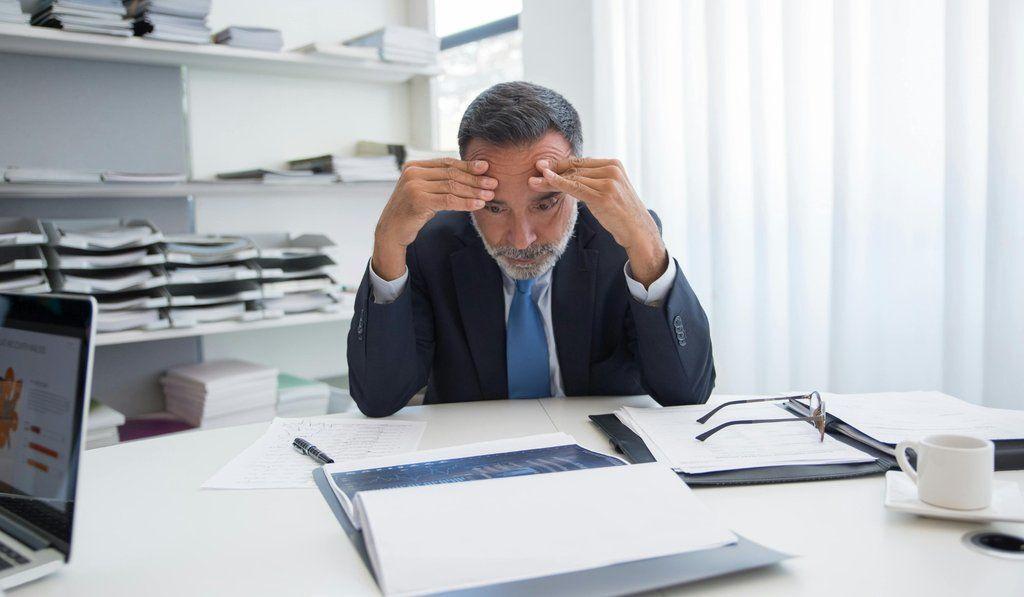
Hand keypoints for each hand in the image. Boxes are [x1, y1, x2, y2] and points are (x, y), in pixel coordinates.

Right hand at [372, 158, 496, 279]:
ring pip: (452, 186)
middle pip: (451, 173)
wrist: (391, 231)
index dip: (467, 165)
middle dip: (474, 179)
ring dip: (473, 191)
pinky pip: (448, 200)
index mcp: (413, 166)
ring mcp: (413, 186)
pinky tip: (478, 204)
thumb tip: (468, 174)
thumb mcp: (423, 191)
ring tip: (489, 195)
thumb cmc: (411, 212)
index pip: (446, 162)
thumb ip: (438, 180)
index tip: (486, 167)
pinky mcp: (418, 201)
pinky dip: (466, 202)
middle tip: (493, 183)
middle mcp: (412, 173)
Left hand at [529, 157, 666, 286]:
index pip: (581, 162)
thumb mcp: (609, 191)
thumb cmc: (621, 213)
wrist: (639, 231)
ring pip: (573, 177)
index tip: (543, 166)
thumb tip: (570, 175)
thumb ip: (593, 180)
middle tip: (533, 171)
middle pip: (575, 168)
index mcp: (613, 164)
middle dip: (552, 170)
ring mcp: (608, 182)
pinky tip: (546, 181)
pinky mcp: (604, 196)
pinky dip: (559, 184)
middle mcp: (611, 170)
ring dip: (550, 180)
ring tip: (533, 181)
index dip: (560, 164)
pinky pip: (576, 187)